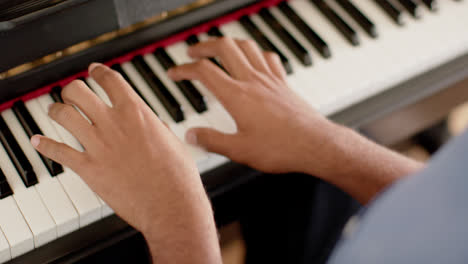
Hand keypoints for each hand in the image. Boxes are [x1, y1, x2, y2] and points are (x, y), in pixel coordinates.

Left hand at [31, 64, 220, 262]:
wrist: (170, 203)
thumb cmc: (177, 176)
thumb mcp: (173, 143)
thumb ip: (160, 129)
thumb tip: (158, 125)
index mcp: (136, 113)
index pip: (110, 80)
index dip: (98, 72)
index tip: (94, 70)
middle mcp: (114, 123)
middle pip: (79, 91)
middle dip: (72, 90)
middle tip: (72, 94)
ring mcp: (98, 145)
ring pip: (63, 115)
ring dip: (55, 110)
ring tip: (55, 112)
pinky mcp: (88, 168)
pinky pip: (57, 151)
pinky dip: (44, 145)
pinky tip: (38, 142)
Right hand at [168, 38, 338, 175]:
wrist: (315, 145)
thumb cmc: (281, 148)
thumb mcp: (239, 150)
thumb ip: (211, 140)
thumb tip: (191, 135)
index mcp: (237, 96)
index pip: (204, 71)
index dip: (184, 69)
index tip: (175, 73)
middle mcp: (253, 82)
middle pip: (224, 48)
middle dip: (204, 45)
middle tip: (192, 52)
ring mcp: (270, 80)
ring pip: (247, 47)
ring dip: (229, 43)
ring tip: (218, 48)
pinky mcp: (283, 84)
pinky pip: (269, 58)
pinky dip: (256, 53)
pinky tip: (253, 60)